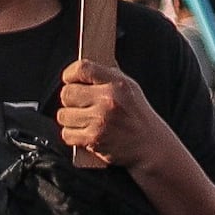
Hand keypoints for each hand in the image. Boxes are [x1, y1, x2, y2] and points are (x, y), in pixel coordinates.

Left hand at [54, 57, 174, 176]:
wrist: (152, 148)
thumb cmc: (139, 117)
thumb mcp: (130, 89)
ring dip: (71, 120)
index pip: (82, 68)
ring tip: (87, 121)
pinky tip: (87, 134)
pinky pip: (66, 134)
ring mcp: (100, 120)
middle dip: (71, 101)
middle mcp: (109, 100)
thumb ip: (108, 76)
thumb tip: (84, 66)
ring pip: (63, 115)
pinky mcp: (94, 139)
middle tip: (82, 106)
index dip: (70, 74)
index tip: (70, 79)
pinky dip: (73, 136)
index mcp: (118, 84)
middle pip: (67, 93)